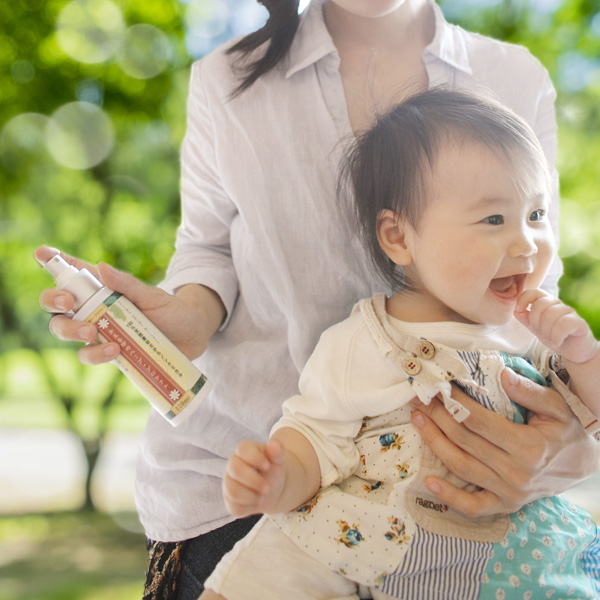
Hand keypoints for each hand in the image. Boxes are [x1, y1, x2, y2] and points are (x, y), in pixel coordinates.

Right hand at [36, 246, 223, 363]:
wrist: (192, 337)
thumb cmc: (172, 310)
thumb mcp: (153, 295)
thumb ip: (127, 284)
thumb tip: (101, 267)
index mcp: (103, 287)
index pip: (73, 272)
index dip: (53, 261)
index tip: (41, 252)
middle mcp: (94, 309)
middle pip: (56, 305)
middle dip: (52, 301)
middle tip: (67, 303)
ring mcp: (99, 331)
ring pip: (65, 331)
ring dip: (72, 331)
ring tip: (92, 332)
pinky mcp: (109, 352)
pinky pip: (89, 355)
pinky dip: (96, 354)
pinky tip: (114, 350)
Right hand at [223, 440, 285, 516]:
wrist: (272, 489)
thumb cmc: (272, 469)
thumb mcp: (278, 459)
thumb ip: (277, 451)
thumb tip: (273, 444)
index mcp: (244, 450)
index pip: (243, 449)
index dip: (255, 458)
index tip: (268, 466)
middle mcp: (232, 465)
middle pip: (236, 470)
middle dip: (254, 481)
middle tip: (267, 487)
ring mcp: (229, 483)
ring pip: (233, 491)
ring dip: (252, 496)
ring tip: (263, 494)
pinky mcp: (230, 500)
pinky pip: (235, 507)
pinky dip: (250, 506)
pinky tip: (256, 500)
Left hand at [411, 368, 599, 516]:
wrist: (582, 467)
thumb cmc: (564, 432)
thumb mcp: (557, 408)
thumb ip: (529, 392)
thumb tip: (502, 375)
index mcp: (528, 447)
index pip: (479, 422)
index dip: (455, 404)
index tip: (438, 387)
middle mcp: (516, 472)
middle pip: (465, 441)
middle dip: (437, 417)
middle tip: (420, 398)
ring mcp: (509, 492)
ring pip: (461, 467)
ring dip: (434, 443)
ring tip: (417, 420)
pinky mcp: (505, 505)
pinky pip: (473, 506)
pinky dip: (450, 497)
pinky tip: (429, 482)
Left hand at [515, 288, 597, 363]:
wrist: (575, 351)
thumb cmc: (556, 337)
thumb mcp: (536, 329)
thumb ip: (526, 319)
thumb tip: (516, 310)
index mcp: (547, 303)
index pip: (534, 292)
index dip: (523, 299)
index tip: (519, 310)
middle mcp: (559, 305)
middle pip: (540, 304)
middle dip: (535, 322)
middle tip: (542, 332)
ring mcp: (570, 312)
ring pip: (551, 315)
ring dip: (547, 331)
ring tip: (552, 338)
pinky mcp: (580, 322)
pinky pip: (564, 323)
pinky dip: (557, 336)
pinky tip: (558, 341)